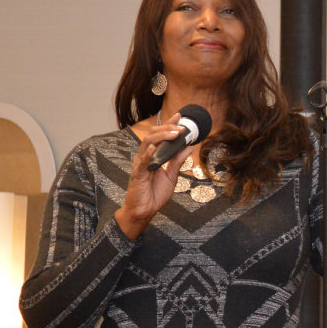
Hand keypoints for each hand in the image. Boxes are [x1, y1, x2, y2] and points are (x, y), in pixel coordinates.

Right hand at [115, 114, 191, 239]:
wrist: (144, 211)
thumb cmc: (155, 194)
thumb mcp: (171, 176)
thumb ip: (178, 162)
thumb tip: (189, 147)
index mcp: (153, 156)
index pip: (160, 136)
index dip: (168, 125)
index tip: (180, 116)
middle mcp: (145, 157)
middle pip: (153, 136)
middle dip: (167, 128)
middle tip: (182, 127)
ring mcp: (140, 164)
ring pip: (147, 144)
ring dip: (162, 137)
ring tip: (175, 134)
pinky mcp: (137, 174)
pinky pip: (142, 162)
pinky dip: (148, 153)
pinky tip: (155, 148)